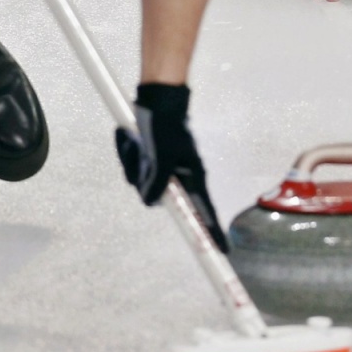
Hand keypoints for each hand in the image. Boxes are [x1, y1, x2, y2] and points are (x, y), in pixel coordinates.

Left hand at [114, 82, 227, 251]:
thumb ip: (158, 182)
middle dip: (143, 177)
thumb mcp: (162, 156)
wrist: (157, 99)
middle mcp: (178, 177)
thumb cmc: (166, 126)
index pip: (205, 211)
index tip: (222, 252)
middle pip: (157, 197)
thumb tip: (151, 201)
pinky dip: (129, 157)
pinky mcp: (149, 162)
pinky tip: (132, 140)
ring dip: (134, 164)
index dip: (212, 232)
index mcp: (192, 177)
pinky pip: (134, 171)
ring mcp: (162, 170)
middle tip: (143, 152)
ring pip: (141, 183)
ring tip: (137, 141)